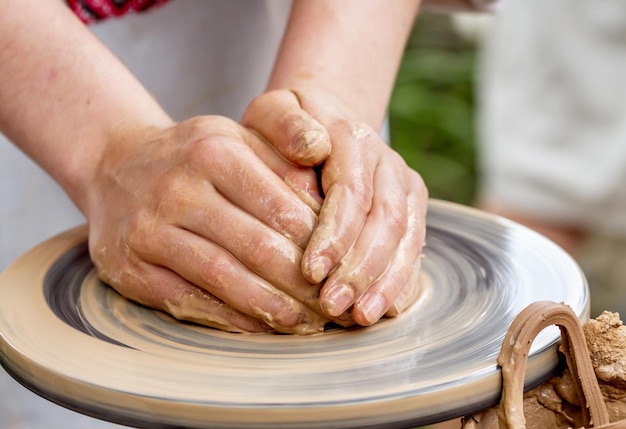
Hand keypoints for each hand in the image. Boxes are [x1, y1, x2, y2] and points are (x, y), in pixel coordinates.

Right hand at [84, 115, 330, 333]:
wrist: (116, 166)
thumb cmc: (193, 157)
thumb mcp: (238, 138)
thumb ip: (285, 161)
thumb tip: (332, 202)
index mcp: (215, 151)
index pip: (282, 208)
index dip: (321, 245)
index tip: (346, 269)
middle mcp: (178, 189)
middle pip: (257, 247)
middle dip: (304, 284)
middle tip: (335, 306)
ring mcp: (149, 230)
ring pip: (225, 277)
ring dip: (273, 308)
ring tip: (308, 323)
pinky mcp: (130, 268)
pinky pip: (190, 300)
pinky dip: (231, 318)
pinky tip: (262, 327)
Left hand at [243, 89, 428, 325]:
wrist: (323, 122)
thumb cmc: (285, 128)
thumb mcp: (273, 112)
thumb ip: (286, 124)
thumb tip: (313, 147)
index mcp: (353, 138)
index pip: (351, 191)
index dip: (335, 234)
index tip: (310, 271)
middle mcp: (387, 162)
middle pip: (384, 220)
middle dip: (360, 268)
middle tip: (333, 306)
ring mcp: (404, 185)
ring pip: (406, 237)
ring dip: (385, 281)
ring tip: (361, 317)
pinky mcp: (411, 207)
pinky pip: (414, 246)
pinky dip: (401, 280)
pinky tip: (385, 310)